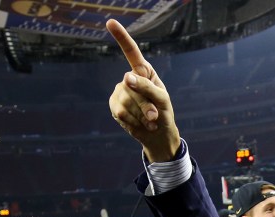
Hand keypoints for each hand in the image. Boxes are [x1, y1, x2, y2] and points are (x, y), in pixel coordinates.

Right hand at [106, 19, 180, 162]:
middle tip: (154, 116)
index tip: (110, 23)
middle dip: (145, 104)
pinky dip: (133, 121)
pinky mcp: (114, 105)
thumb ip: (147, 87)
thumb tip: (126, 77)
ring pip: (126, 100)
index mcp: (144, 71)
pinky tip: (139, 124)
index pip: (131, 52)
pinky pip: (120, 111)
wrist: (157, 135)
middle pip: (131, 86)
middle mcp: (129, 79)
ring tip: (149, 121)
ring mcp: (120, 91)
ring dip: (141, 115)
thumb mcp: (162, 99)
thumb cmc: (163, 113)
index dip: (121, 37)